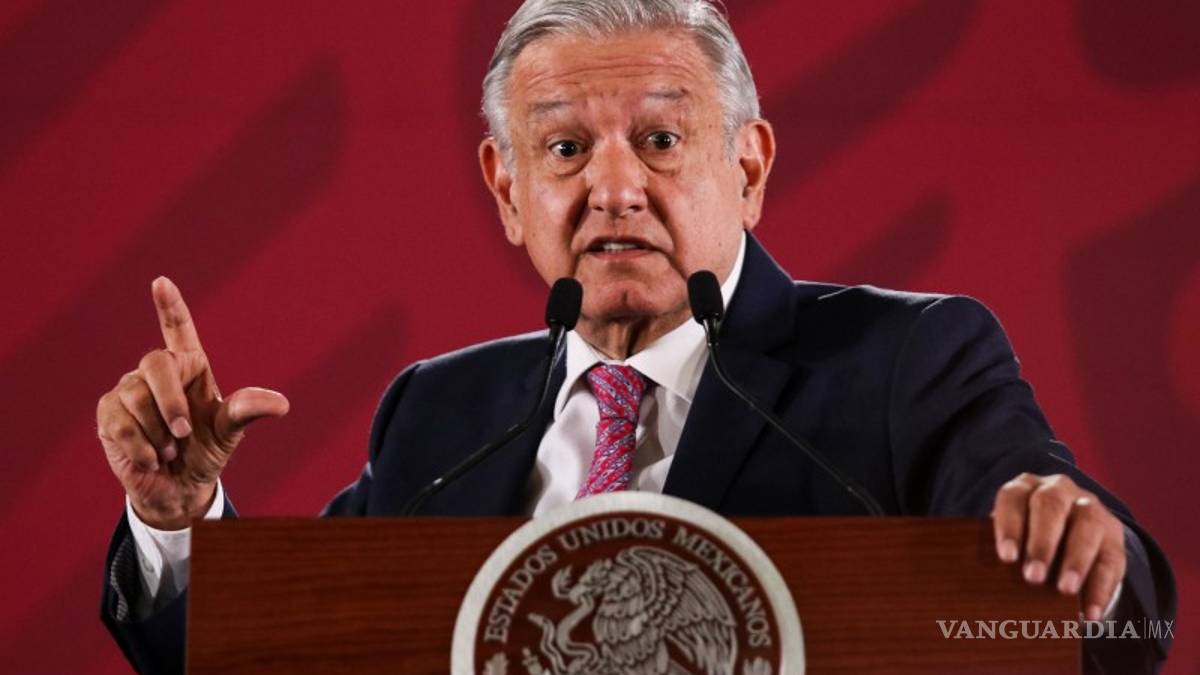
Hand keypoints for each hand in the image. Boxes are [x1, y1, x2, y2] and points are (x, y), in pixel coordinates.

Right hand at [97, 277, 288, 529]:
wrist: (179, 488)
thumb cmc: (206, 452)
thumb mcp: (231, 432)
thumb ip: (248, 410)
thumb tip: (282, 404)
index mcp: (190, 367)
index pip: (178, 329)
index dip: (170, 306)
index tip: (162, 281)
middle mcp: (157, 372)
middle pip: (155, 364)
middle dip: (170, 401)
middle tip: (184, 433)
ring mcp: (128, 391)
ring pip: (134, 398)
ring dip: (158, 434)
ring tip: (170, 450)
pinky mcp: (108, 414)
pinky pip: (119, 423)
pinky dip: (141, 447)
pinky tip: (152, 458)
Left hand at [991, 473, 1124, 620]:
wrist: (1066, 537)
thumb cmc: (1023, 539)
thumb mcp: (1012, 537)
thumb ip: (1004, 550)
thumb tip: (987, 581)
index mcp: (1025, 487)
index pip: (1013, 497)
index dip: (1009, 526)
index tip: (1007, 558)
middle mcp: (1058, 489)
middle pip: (1051, 505)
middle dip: (1042, 542)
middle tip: (1033, 577)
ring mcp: (1089, 508)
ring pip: (1087, 526)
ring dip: (1075, 560)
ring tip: (1065, 590)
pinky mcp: (1113, 534)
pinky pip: (1111, 559)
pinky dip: (1100, 588)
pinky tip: (1090, 612)